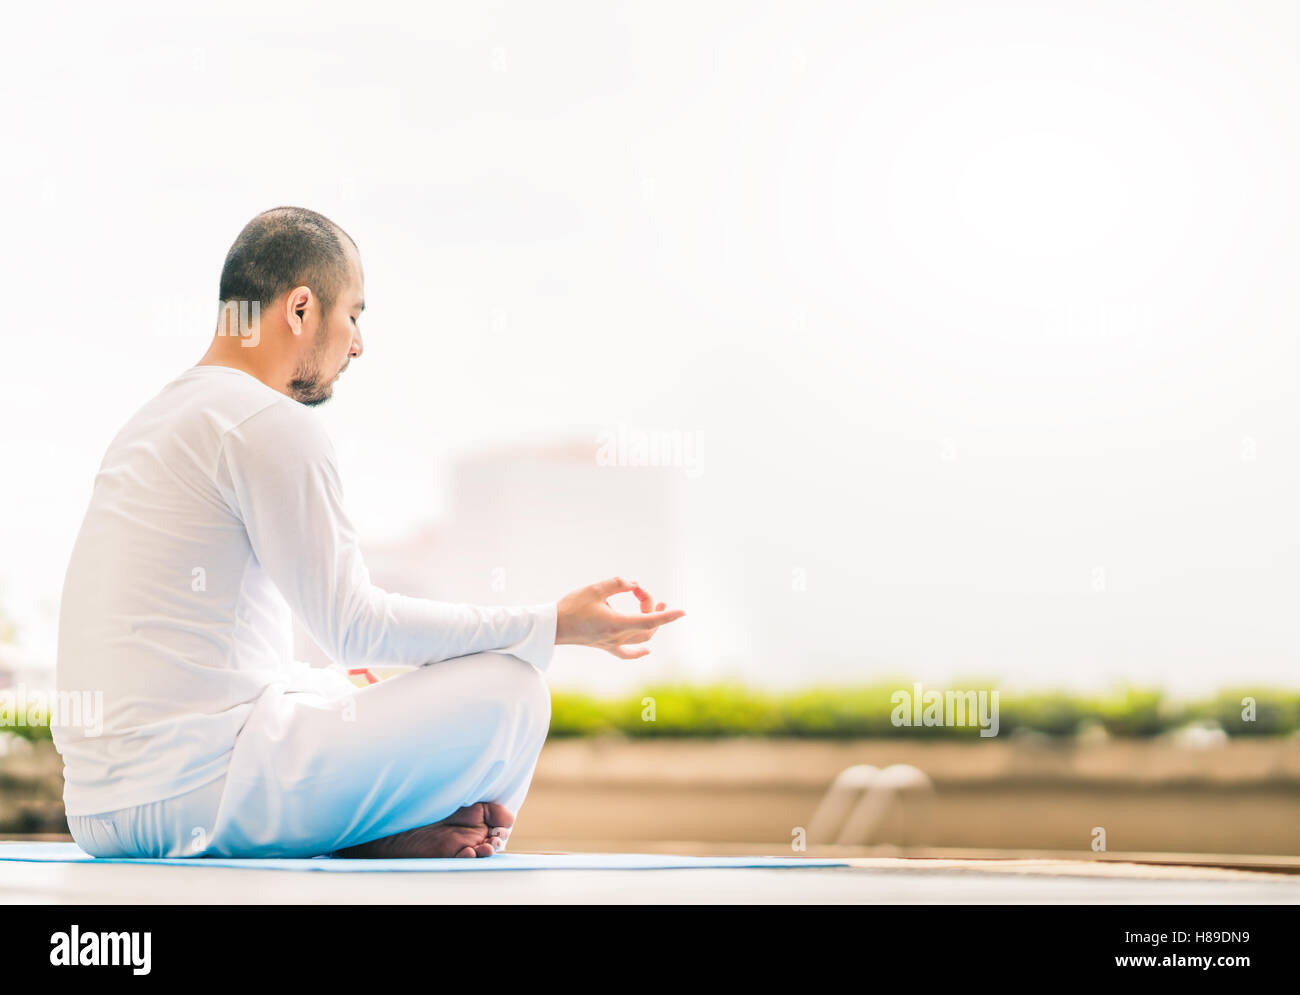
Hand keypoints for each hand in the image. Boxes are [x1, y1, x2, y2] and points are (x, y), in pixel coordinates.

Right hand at [555, 576, 685, 658]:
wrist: (552, 627)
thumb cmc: (571, 606)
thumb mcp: (595, 589)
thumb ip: (618, 583)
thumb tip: (635, 584)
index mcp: (615, 623)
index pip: (649, 621)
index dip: (667, 616)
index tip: (682, 612)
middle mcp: (616, 637)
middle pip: (646, 625)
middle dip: (652, 607)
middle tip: (642, 592)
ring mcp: (611, 644)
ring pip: (641, 637)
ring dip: (652, 623)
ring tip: (656, 606)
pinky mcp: (605, 646)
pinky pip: (626, 653)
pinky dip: (639, 651)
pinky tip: (647, 650)